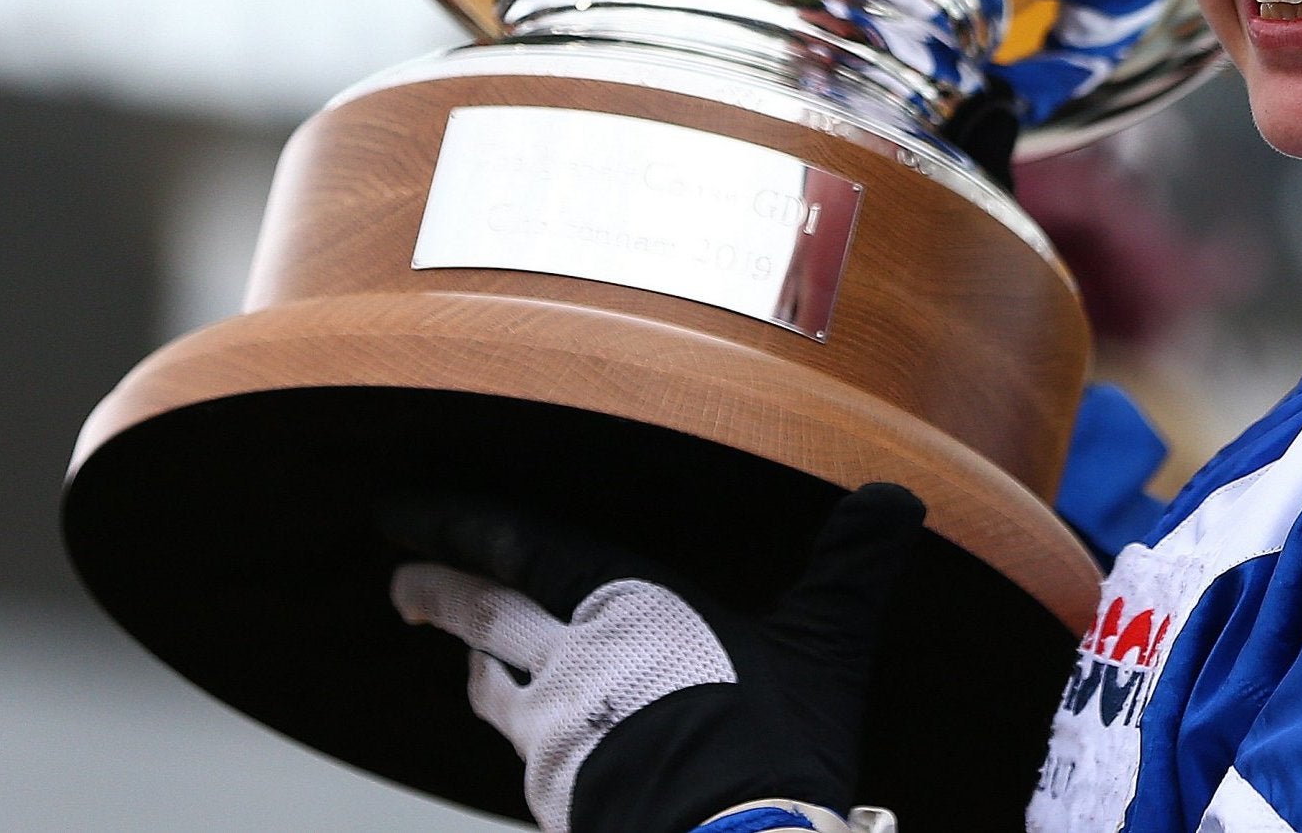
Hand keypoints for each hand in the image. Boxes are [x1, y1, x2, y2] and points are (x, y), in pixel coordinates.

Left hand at [388, 483, 924, 832]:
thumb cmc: (770, 743)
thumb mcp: (825, 642)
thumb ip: (852, 567)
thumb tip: (900, 499)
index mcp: (623, 608)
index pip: (520, 551)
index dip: (458, 528)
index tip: (408, 515)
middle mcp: (570, 669)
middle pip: (482, 618)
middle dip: (436, 593)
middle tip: (401, 583)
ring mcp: (553, 747)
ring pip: (497, 698)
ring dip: (482, 674)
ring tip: (475, 666)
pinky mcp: (557, 810)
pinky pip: (531, 770)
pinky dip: (534, 751)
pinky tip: (551, 762)